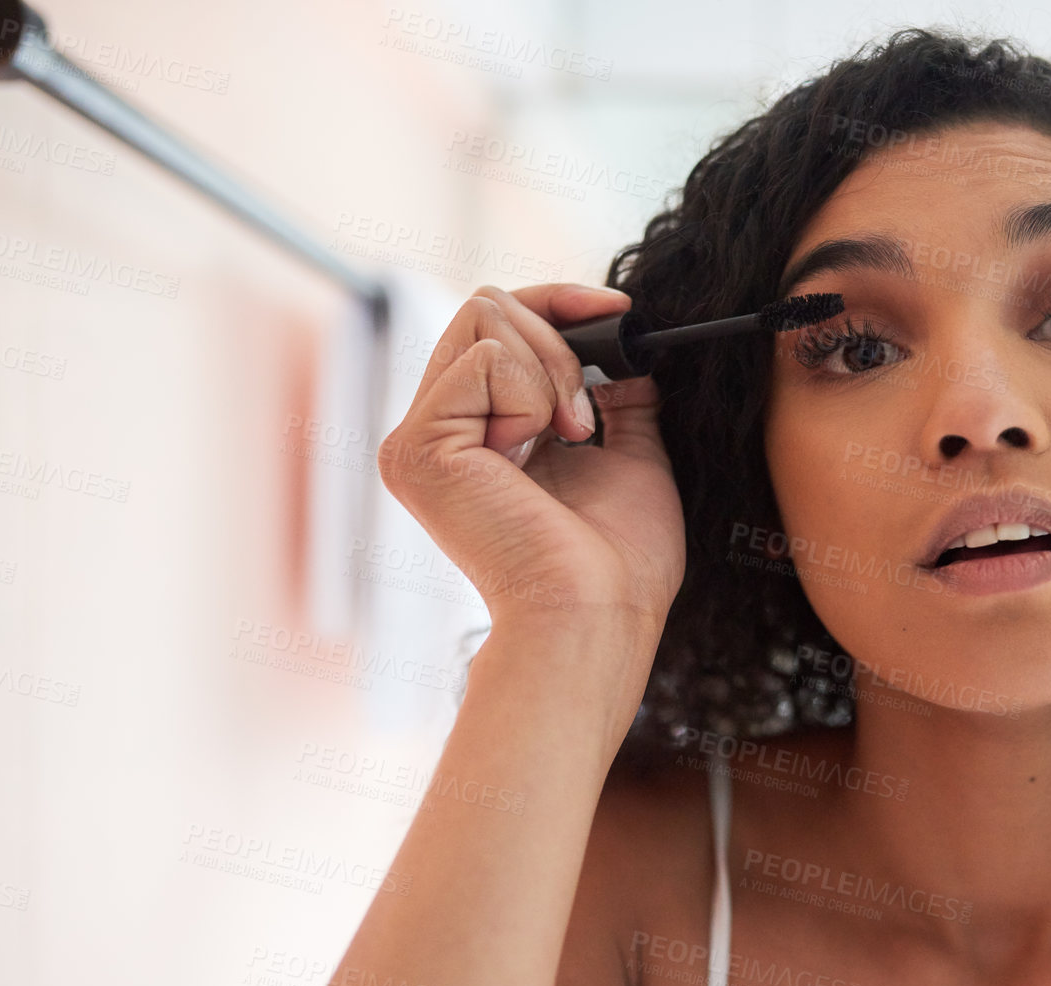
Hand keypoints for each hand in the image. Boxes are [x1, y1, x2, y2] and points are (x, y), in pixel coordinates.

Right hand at [376, 284, 685, 631]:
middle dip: (561, 342)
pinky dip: (532, 396)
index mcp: (480, 435)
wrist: (597, 614)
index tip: (621, 313)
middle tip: (587, 419)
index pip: (499, 327)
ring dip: (551, 371)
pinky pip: (485, 359)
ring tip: (568, 438)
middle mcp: (439, 432)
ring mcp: (420, 438)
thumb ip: (620, 401)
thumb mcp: (632, 457)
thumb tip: (627, 351)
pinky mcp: (418, 446)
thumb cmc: (619, 564)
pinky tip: (537, 448)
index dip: (559, 305)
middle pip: (487, 307)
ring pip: (484, 316)